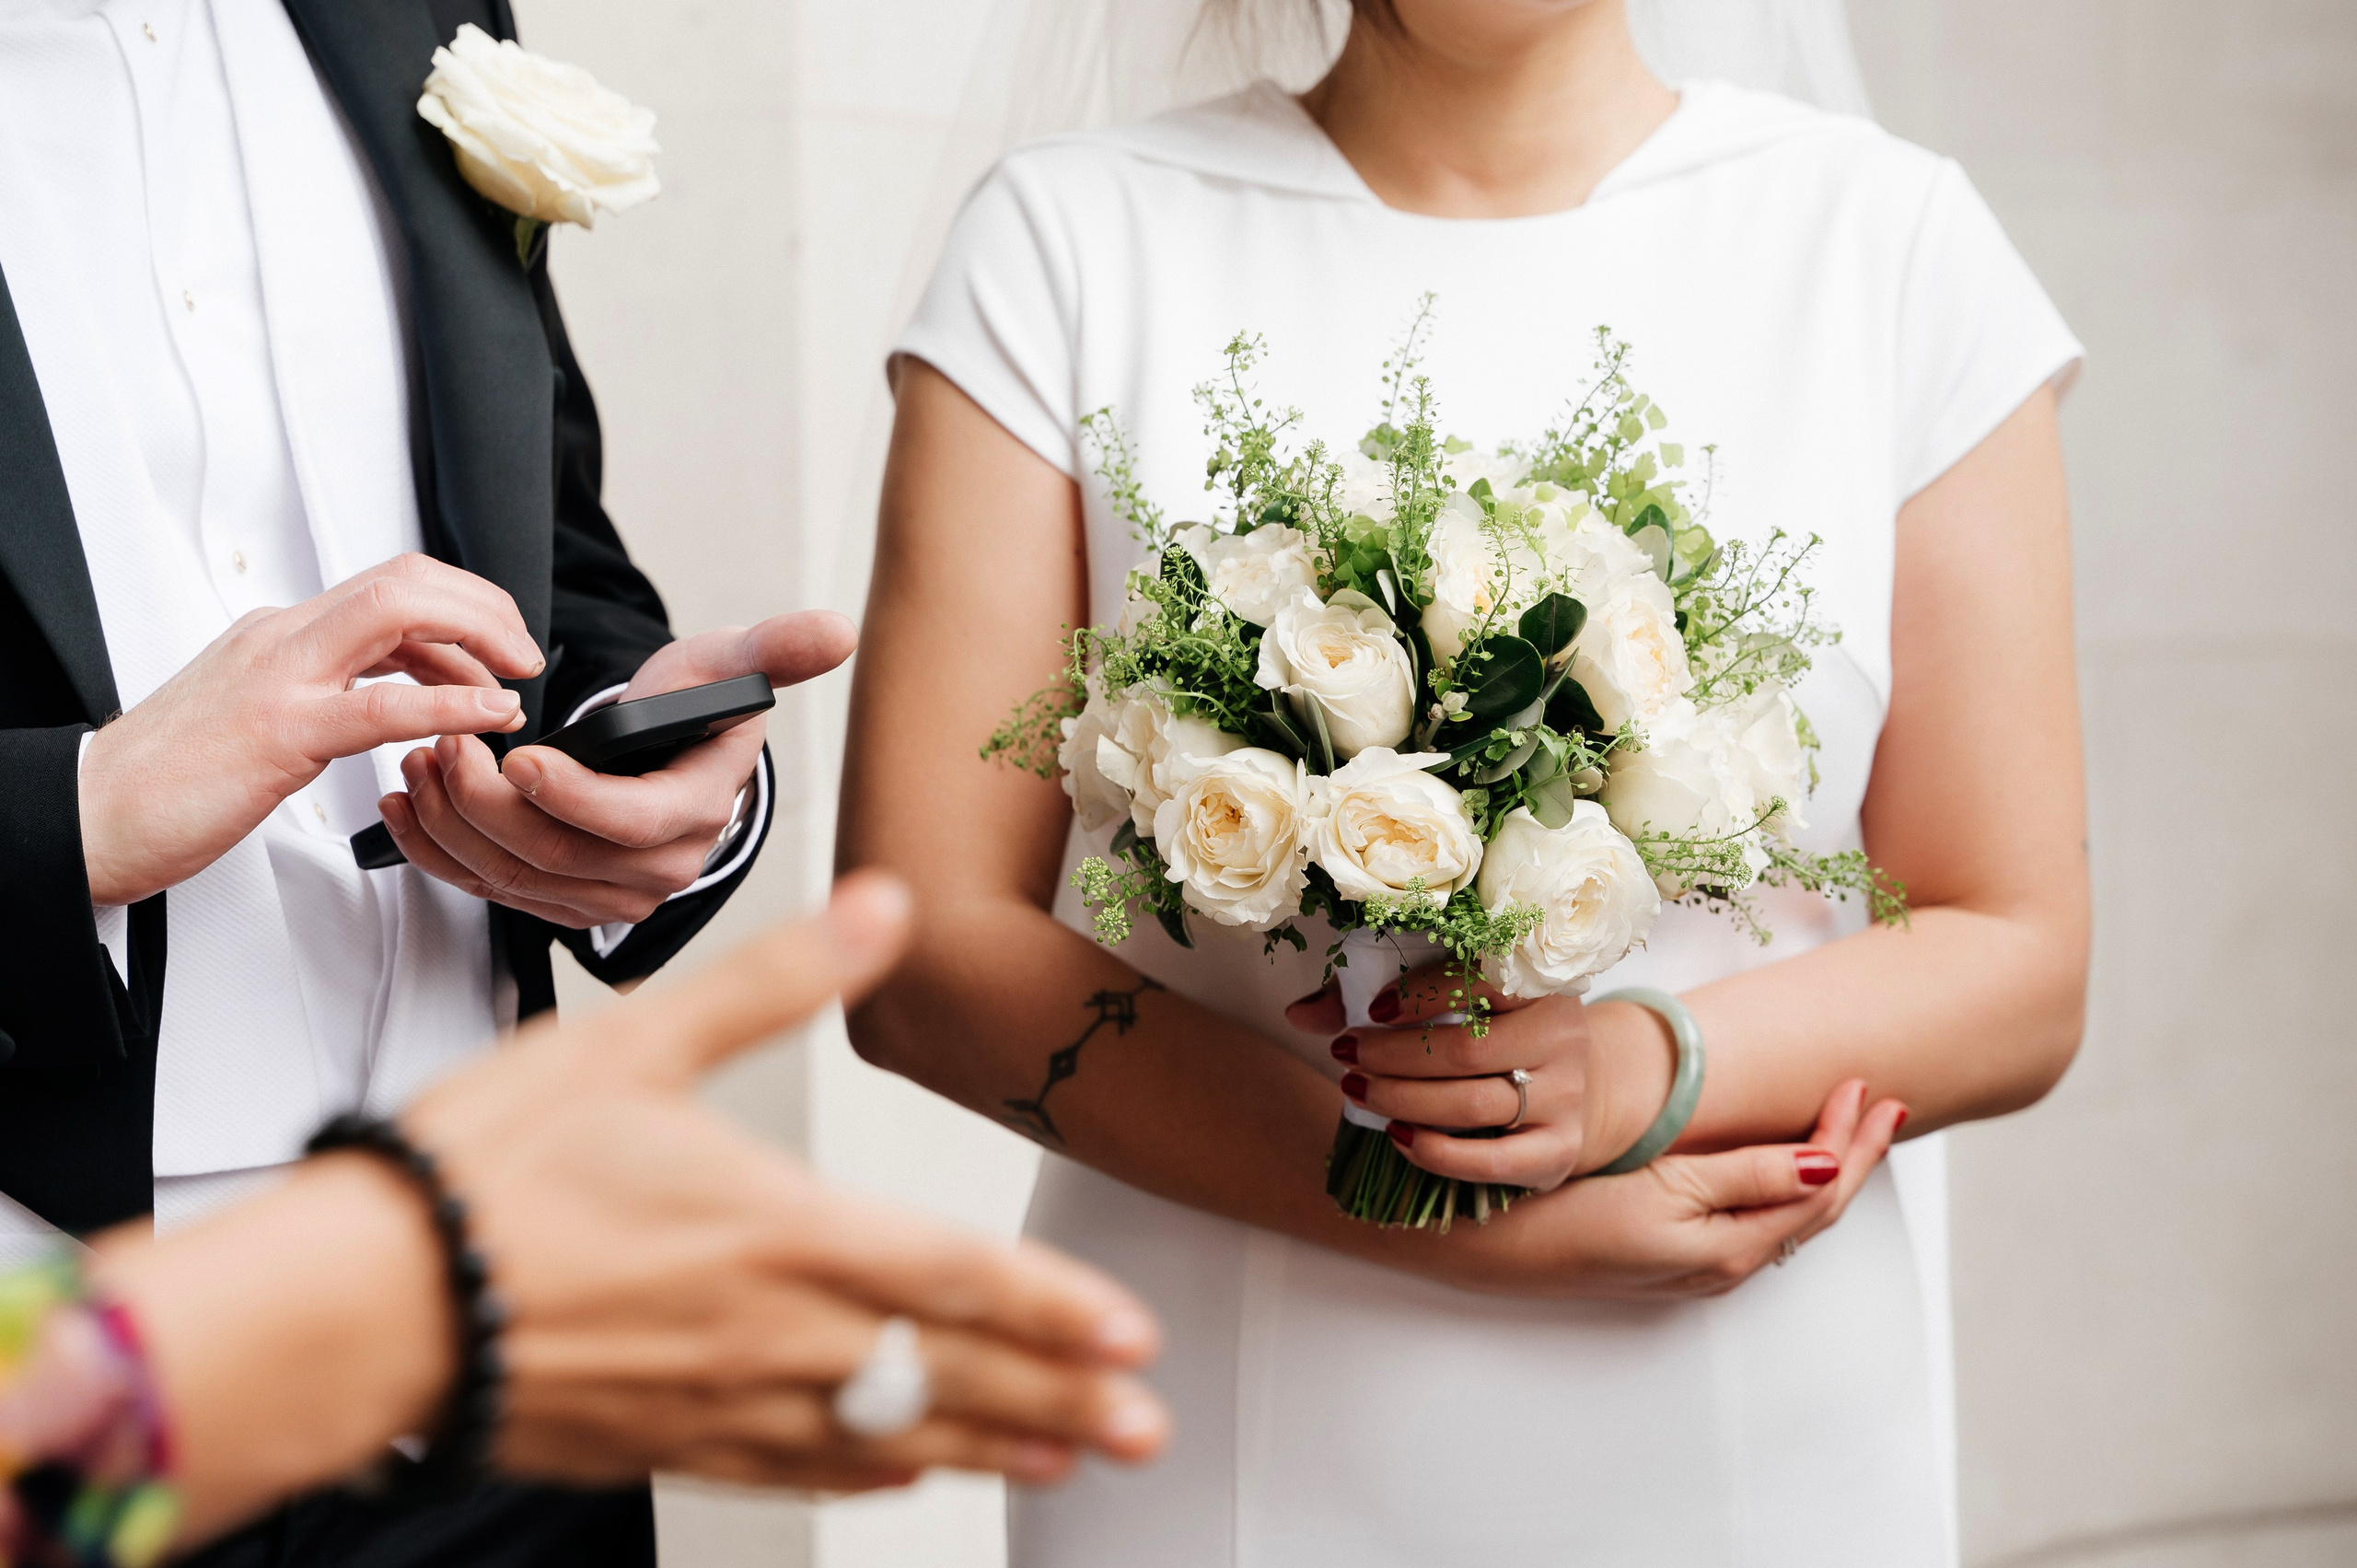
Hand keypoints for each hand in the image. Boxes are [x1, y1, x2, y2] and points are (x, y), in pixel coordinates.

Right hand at [79, 555, 541, 905]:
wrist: (90, 814)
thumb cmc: (174, 777)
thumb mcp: (262, 712)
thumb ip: (324, 689)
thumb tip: (392, 689)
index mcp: (283, 634)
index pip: (392, 585)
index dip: (462, 605)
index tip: (498, 647)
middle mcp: (284, 639)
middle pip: (407, 581)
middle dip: (484, 607)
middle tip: (525, 654)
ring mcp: (281, 679)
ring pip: (400, 615)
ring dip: (479, 640)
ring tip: (516, 682)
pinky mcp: (278, 733)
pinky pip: (382, 704)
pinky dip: (451, 704)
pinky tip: (490, 715)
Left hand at [383, 612, 856, 928]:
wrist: (669, 756)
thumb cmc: (693, 711)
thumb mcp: (730, 668)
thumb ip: (776, 649)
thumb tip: (836, 630)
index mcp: (698, 813)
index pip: (632, 821)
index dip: (572, 794)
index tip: (519, 752)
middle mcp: (658, 871)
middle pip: (558, 855)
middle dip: (488, 802)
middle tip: (448, 742)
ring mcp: (606, 897)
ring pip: (514, 877)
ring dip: (454, 822)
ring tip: (424, 760)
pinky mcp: (561, 905)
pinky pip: (489, 892)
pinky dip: (440, 853)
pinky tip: (409, 807)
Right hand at [405, 871, 1167, 1490]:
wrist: (359, 1303)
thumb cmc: (482, 1172)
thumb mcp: (639, 1040)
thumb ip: (778, 979)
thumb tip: (883, 905)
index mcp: (778, 1233)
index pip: (955, 1277)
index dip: (1054, 1310)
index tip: (1131, 1337)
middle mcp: (769, 1333)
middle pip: (944, 1374)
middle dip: (1058, 1399)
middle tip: (1142, 1426)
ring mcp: (720, 1402)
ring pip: (885, 1437)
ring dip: (987, 1447)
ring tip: (1064, 1461)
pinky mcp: (664, 1442)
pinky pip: (795, 1472)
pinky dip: (869, 1475)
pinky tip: (904, 1477)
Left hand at [1291, 963, 1679, 1191]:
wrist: (1573, 1083)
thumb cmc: (1494, 1030)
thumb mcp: (1452, 1001)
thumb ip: (1377, 1000)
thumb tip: (1298, 1014)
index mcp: (1539, 983)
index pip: (1481, 979)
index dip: (1420, 995)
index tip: (1370, 1009)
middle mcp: (1563, 1037)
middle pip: (1467, 1051)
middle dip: (1393, 1056)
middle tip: (1345, 1054)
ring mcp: (1566, 1097)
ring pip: (1471, 1105)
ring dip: (1401, 1100)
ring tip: (1356, 1089)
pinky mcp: (1559, 1151)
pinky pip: (1490, 1160)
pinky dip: (1434, 1152)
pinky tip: (1396, 1135)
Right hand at [1444, 1078, 1907, 1299]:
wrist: (1489, 1248)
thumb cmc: (1567, 1215)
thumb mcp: (1667, 1188)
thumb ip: (1749, 1176)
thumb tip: (1832, 1164)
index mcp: (1729, 1249)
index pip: (1819, 1191)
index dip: (1851, 1140)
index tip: (1865, 1085)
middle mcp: (1722, 1265)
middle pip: (1812, 1209)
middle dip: (1852, 1153)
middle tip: (1880, 1101)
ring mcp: (1695, 1263)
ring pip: (1784, 1217)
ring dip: (1821, 1169)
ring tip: (1846, 1127)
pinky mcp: (1669, 1253)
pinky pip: (1751, 1219)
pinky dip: (1781, 1184)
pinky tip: (1778, 1164)